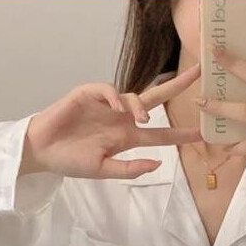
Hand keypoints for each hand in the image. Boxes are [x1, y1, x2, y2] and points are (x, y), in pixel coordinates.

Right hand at [22, 64, 202, 180]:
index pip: (160, 133)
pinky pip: (108, 89)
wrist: (42, 152)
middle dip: (176, 86)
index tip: (202, 134)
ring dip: (140, 106)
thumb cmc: (70, 161)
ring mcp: (106, 105)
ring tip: (141, 119)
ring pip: (133, 96)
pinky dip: (116, 96)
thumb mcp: (103, 171)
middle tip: (197, 74)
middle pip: (155, 100)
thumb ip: (130, 169)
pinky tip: (118, 107)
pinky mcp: (88, 94)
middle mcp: (120, 118)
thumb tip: (158, 163)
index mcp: (126, 137)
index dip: (180, 134)